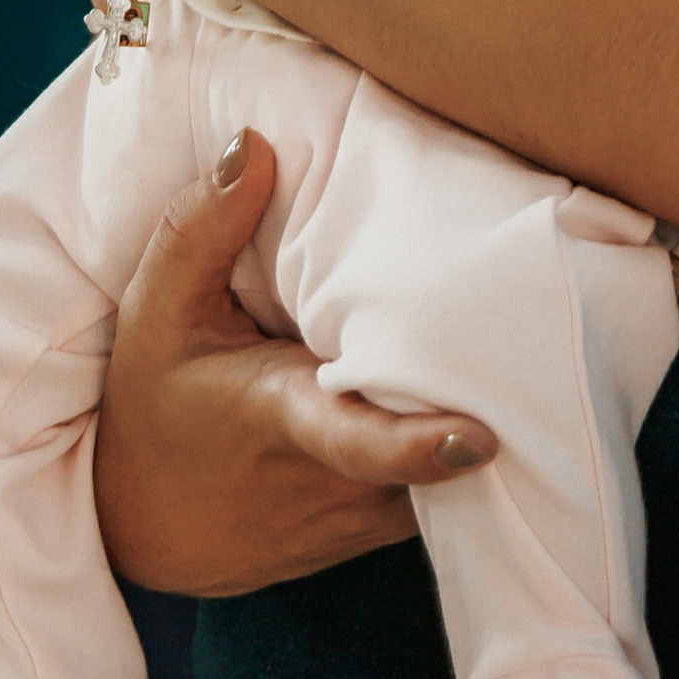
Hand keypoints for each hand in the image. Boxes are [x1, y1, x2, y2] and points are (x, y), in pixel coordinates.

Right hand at [94, 129, 496, 595]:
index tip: (482, 434)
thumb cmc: (154, 404)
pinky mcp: (377, 532)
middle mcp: (335, 481)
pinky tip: (472, 390)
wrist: (143, 527)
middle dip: (484, 395)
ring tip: (514, 347)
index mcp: (284, 418)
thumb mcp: (156, 313)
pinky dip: (458, 451)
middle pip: (434, 447)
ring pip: (448, 477)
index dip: (420, 446)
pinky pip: (440, 494)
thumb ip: (201, 229)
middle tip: (534, 326)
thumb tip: (252, 146)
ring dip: (477, 416)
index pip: (358, 444)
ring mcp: (362, 517)